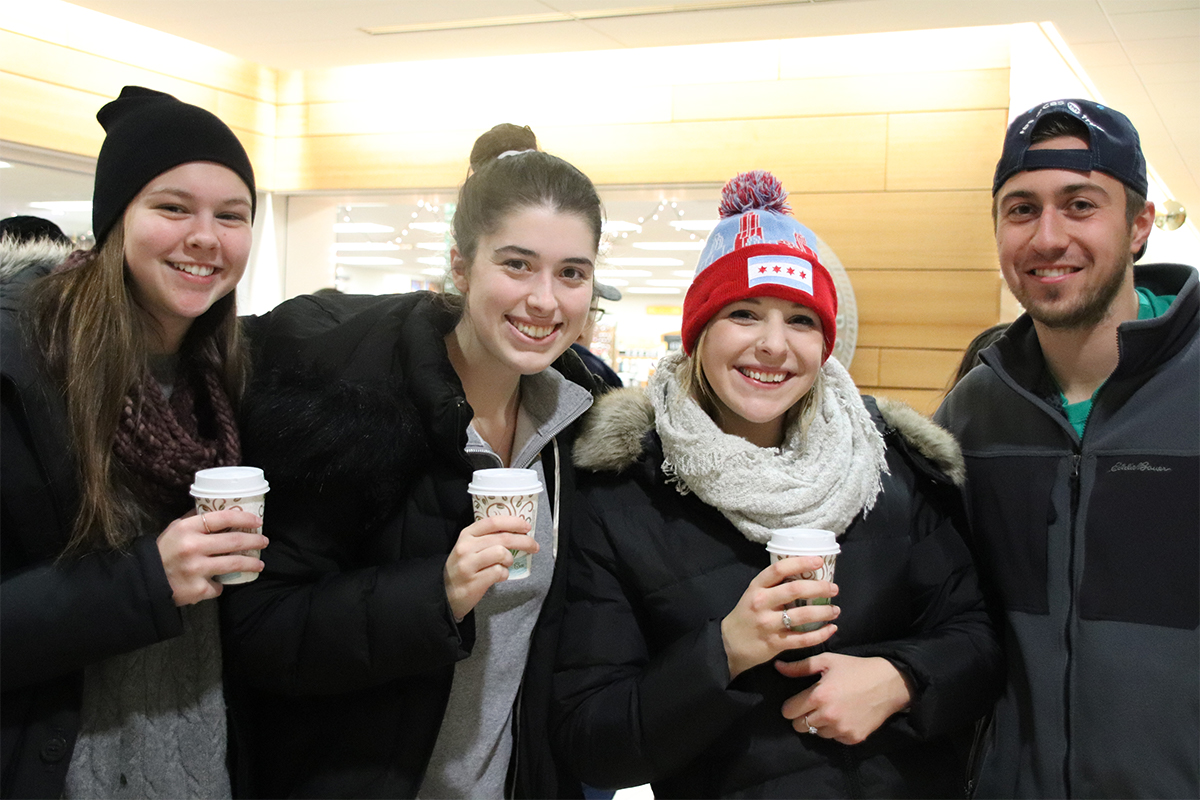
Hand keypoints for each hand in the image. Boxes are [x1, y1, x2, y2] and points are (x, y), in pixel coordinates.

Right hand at [157, 509, 267, 605]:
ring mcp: (195, 570)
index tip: (258, 521)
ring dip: (251, 564)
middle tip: (264, 542)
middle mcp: (192, 548)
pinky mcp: (197, 590)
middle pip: (234, 541)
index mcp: (186, 529)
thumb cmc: (164, 552)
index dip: (244, 518)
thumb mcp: (175, 530)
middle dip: (254, 541)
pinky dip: (220, 585)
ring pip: (234, 564)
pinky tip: (219, 583)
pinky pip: (218, 586)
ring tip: (259, 564)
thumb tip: (219, 505)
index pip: (222, 518)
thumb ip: (195, 519)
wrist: (145, 582)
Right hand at [444, 514, 536, 621]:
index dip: (513, 522)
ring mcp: (468, 564)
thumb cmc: (463, 567)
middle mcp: (466, 547)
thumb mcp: (469, 547)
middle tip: (534, 547)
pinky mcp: (473, 581)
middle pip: (503, 538)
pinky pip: (498, 572)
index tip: (526, 527)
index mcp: (467, 534)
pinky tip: (500, 576)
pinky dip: (504, 574)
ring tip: (507, 564)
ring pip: (501, 553)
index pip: (493, 522)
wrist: (444, 592)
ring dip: (510, 559)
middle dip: (524, 541)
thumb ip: (487, 538)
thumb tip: (517, 533)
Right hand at [720, 556, 838, 679]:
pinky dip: (821, 634)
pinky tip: (831, 629)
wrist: (728, 644)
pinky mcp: (774, 643)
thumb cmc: (747, 615)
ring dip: (824, 612)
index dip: (801, 562)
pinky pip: (803, 639)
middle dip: (819, 588)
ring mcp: (767, 624)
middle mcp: (761, 603)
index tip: (818, 561)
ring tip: (835, 610)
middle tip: (834, 588)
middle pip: (795, 590)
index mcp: (757, 587)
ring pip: (802, 615)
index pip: (779, 569)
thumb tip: (806, 576)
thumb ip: (775, 586)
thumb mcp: (754, 594)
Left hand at [777, 653, 912, 743]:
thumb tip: (778, 667)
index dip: (791, 706)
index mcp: (819, 696)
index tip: (798, 701)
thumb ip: (800, 667)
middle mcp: (828, 716)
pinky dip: (835, 730)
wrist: (888, 683)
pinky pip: (834, 738)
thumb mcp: (827, 661)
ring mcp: (841, 730)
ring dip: (819, 724)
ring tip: (831, 709)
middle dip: (802, 716)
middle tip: (813, 706)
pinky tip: (844, 716)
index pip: (788, 712)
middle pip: (799, 726)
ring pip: (816, 733)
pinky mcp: (853, 738)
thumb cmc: (855, 669)